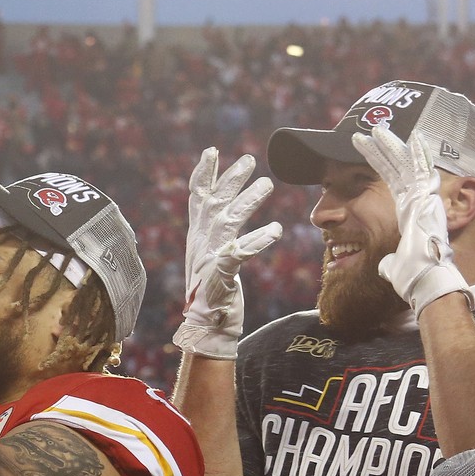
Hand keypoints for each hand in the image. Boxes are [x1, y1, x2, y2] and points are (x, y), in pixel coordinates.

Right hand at [173, 148, 283, 359]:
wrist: (206, 324)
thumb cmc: (214, 291)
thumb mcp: (212, 256)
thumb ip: (219, 234)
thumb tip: (227, 212)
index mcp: (199, 235)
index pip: (198, 198)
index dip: (204, 174)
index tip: (211, 151)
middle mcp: (201, 242)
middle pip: (214, 203)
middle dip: (229, 179)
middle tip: (249, 159)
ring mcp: (210, 258)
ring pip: (227, 222)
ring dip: (247, 202)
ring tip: (268, 184)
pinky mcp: (221, 275)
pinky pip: (240, 254)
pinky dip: (256, 241)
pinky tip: (276, 231)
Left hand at [353, 127, 471, 318]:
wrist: (424, 276)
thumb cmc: (411, 273)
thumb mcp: (393, 262)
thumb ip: (389, 260)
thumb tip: (384, 266)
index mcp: (405, 210)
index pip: (389, 181)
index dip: (378, 166)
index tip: (365, 153)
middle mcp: (414, 200)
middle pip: (394, 168)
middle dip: (379, 150)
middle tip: (365, 134)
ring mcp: (422, 197)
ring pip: (404, 165)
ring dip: (391, 146)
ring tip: (376, 129)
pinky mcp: (429, 198)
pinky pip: (424, 171)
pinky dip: (421, 154)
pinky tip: (415, 136)